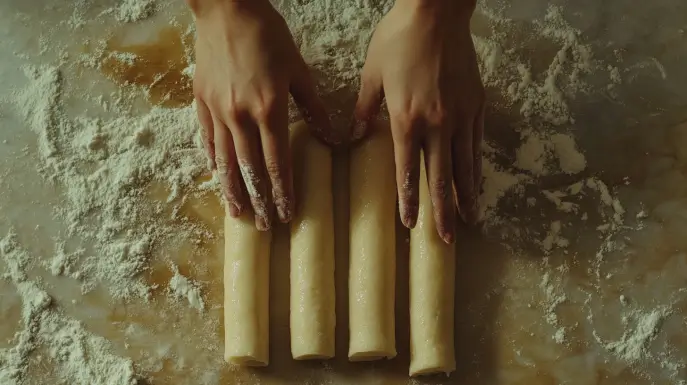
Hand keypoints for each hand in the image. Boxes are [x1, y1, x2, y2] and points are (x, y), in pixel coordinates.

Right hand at [191, 0, 330, 229]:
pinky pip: (207, 138)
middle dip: (258, 200)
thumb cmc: (268, 35)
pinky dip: (213, 160)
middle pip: (250, 168)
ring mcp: (217, 110)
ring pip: (225, 160)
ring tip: (237, 214)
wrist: (227, 8)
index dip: (282, 191)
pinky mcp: (201, 101)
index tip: (287, 214)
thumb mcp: (299, 70)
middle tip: (263, 227)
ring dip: (232, 190)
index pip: (277, 161)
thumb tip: (331, 139)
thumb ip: (313, 108)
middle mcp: (240, 116)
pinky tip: (217, 176)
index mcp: (269, 109)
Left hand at [354, 0, 484, 242]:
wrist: (436, 11)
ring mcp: (460, 114)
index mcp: (406, 118)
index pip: (408, 169)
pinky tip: (477, 182)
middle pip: (441, 176)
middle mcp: (436, 123)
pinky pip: (477, 143)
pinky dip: (477, 167)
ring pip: (465, 164)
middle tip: (446, 239)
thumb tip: (355, 136)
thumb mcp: (372, 74)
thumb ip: (365, 109)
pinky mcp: (476, 103)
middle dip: (443, 211)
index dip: (409, 199)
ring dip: (466, 196)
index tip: (411, 224)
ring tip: (469, 220)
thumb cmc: (399, 39)